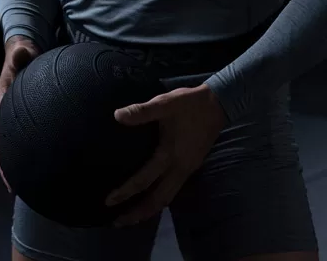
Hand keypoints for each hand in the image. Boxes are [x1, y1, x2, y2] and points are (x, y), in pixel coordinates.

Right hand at [0, 35, 41, 193]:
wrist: (26, 54)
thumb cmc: (23, 54)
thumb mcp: (22, 51)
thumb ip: (22, 53)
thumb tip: (22, 51)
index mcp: (2, 98)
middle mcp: (5, 112)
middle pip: (0, 142)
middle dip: (2, 164)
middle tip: (10, 186)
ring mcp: (15, 119)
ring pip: (11, 146)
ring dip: (13, 167)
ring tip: (21, 189)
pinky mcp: (26, 121)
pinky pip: (23, 142)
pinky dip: (26, 158)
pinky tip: (39, 172)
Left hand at [104, 84, 227, 226]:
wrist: (218, 104)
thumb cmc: (189, 104)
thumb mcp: (165, 103)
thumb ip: (142, 111)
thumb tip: (117, 116)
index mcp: (170, 156)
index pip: (144, 180)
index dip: (126, 192)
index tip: (108, 201)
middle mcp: (180, 169)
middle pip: (158, 200)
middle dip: (138, 213)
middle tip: (117, 223)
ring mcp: (187, 170)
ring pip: (167, 198)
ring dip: (149, 210)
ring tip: (131, 217)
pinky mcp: (190, 167)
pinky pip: (172, 191)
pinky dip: (158, 200)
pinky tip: (149, 198)